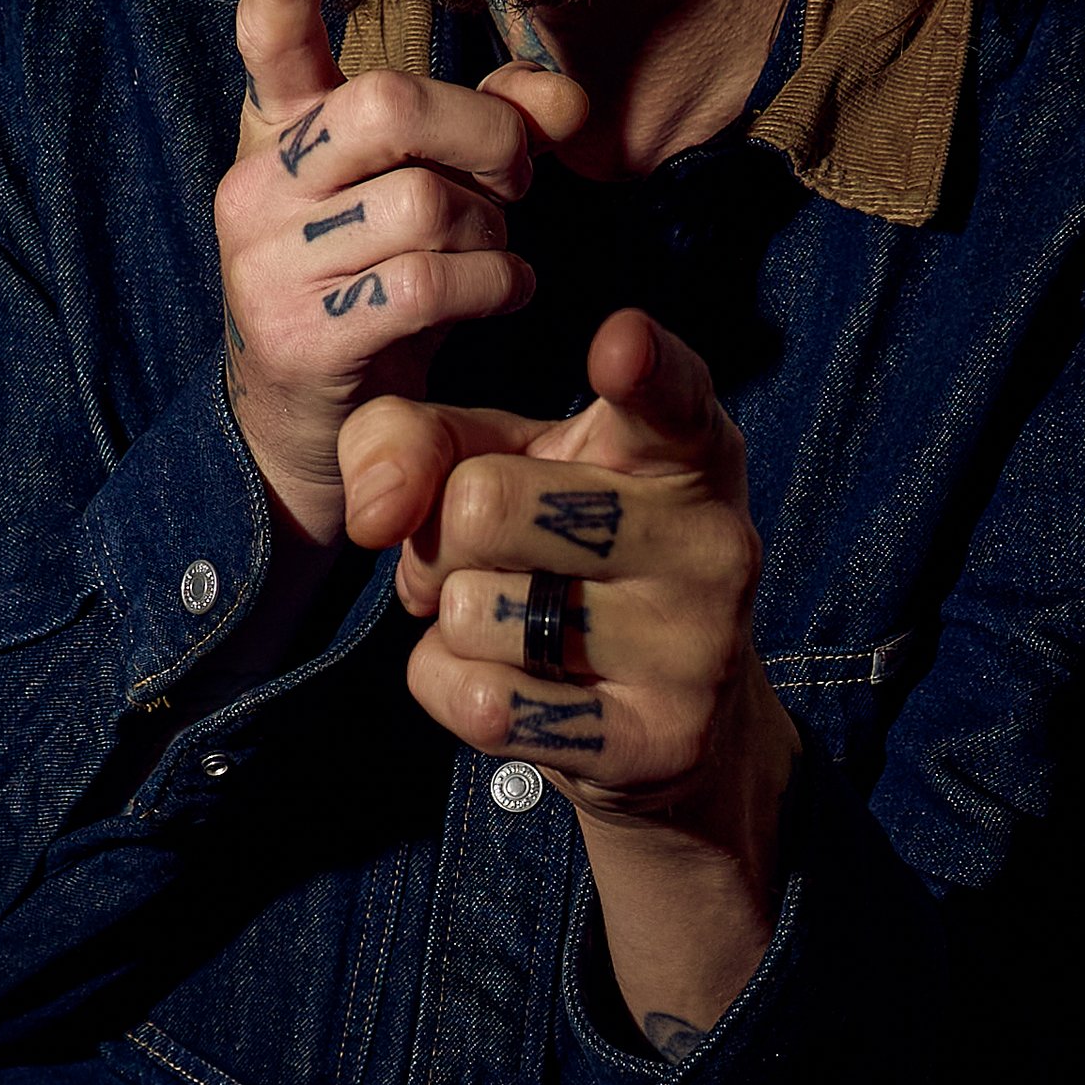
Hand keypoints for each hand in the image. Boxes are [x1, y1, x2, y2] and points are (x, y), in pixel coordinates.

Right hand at [215, 0, 585, 545]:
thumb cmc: (378, 283)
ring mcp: (264, 262)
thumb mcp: (432, 194)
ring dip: (493, 232)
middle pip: (387, 107)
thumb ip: (493, 130)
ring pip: (422, 202)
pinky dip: (491, 285)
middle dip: (483, 135)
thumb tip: (569, 94)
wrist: (320, 423)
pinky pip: (426, 282)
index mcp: (278, 134)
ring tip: (499, 258)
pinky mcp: (296, 334)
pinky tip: (501, 293)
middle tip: (520, 176)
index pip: (268, 42)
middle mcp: (255, 187)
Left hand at [339, 310, 800, 1043]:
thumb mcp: (494, 467)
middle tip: (480, 561)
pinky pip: (484, 705)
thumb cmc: (563, 558)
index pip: (669, 396)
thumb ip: (411, 439)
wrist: (664, 727)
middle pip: (481, 502)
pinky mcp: (662, 739)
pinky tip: (508, 686)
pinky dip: (451, 690)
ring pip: (470, 611)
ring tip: (510, 624)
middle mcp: (711, 536)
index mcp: (683, 450)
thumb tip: (373, 514)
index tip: (621, 345)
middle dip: (440, 539)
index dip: (643, 366)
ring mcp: (697, 643)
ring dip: (452, 622)